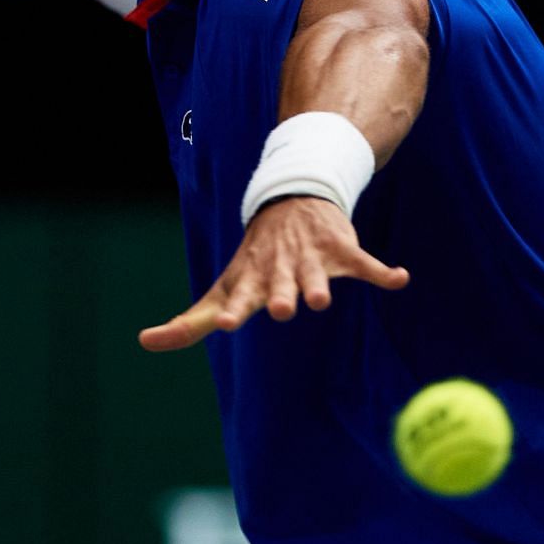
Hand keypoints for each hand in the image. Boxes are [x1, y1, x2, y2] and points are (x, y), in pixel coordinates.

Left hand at [138, 197, 408, 351]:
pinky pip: (366, 264)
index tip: (229, 323)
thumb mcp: (223, 289)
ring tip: (323, 298)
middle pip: (280, 285)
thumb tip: (143, 342)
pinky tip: (400, 279)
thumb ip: (188, 323)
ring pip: (317, 274)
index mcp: (251, 281)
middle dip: (281, 296)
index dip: (235, 309)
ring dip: (320, 284)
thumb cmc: (254, 261)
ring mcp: (311, 258)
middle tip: (283, 308)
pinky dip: (383, 273)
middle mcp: (280, 269)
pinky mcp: (341, 250)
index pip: (240, 297)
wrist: (291, 202)